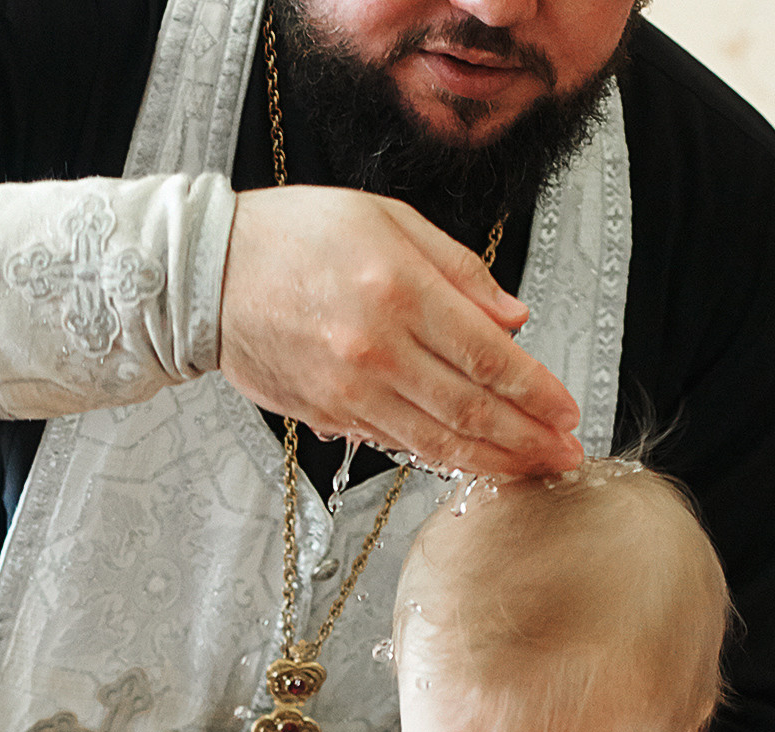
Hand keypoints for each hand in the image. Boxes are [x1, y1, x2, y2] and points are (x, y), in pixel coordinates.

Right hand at [219, 186, 583, 478]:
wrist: (205, 272)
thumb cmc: (296, 234)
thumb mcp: (387, 219)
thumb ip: (459, 270)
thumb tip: (516, 321)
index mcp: (400, 290)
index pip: (490, 358)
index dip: (537, 391)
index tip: (569, 408)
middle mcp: (377, 350)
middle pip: (472, 411)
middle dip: (529, 439)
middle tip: (566, 454)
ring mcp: (350, 391)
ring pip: (439, 442)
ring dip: (495, 462)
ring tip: (534, 468)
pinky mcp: (328, 415)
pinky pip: (398, 444)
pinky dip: (443, 457)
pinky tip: (474, 460)